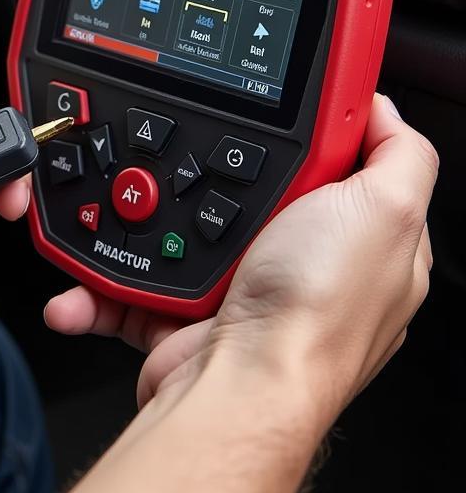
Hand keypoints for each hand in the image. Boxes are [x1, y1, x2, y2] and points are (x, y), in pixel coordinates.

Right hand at [45, 95, 437, 425]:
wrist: (237, 389)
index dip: (313, 130)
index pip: (340, 164)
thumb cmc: (312, 314)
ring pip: (187, 231)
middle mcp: (304, 267)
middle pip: (256, 190)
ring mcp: (244, 291)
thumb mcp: (385, 212)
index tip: (277, 103)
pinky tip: (92, 272)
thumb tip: (384, 111)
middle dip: (217, 169)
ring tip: (123, 202)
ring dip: (146, 219)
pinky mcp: (189, 315)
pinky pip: (143, 282)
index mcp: (360, 238)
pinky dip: (108, 279)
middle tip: (196, 148)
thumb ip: (398, 156)